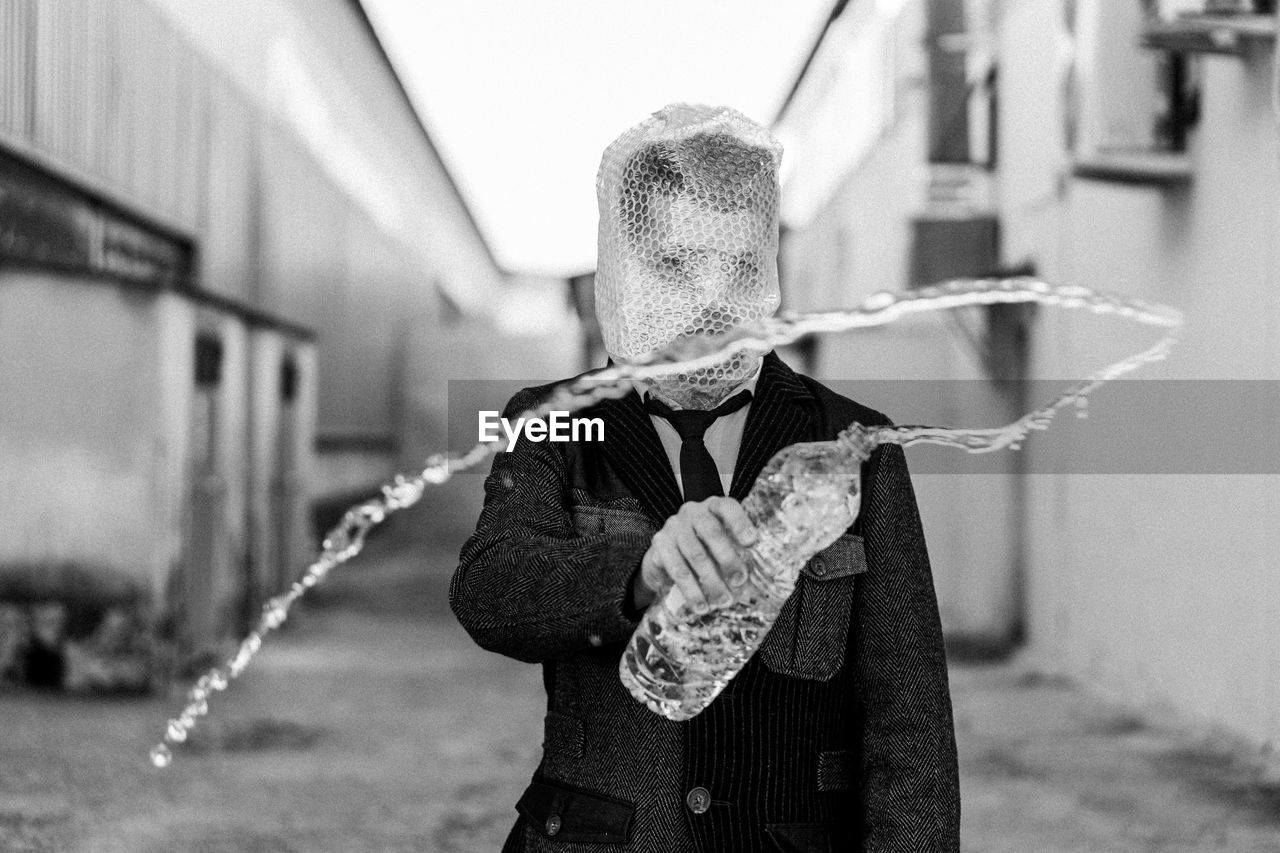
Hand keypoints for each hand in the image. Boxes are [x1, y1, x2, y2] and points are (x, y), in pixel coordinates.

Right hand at [635, 497, 758, 614]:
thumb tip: (752, 581)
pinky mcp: (659, 545)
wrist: (665, 557)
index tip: (751, 542)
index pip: (727, 507)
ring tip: (723, 601)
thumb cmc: (704, 549)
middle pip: (711, 531)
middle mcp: (692, 512)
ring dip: (711, 581)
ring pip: (695, 554)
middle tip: (739, 582)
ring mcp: (673, 527)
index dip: (740, 523)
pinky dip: (691, 590)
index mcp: (712, 507)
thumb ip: (737, 553)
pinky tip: (701, 605)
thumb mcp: (722, 545)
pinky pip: (677, 570)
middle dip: (727, 559)